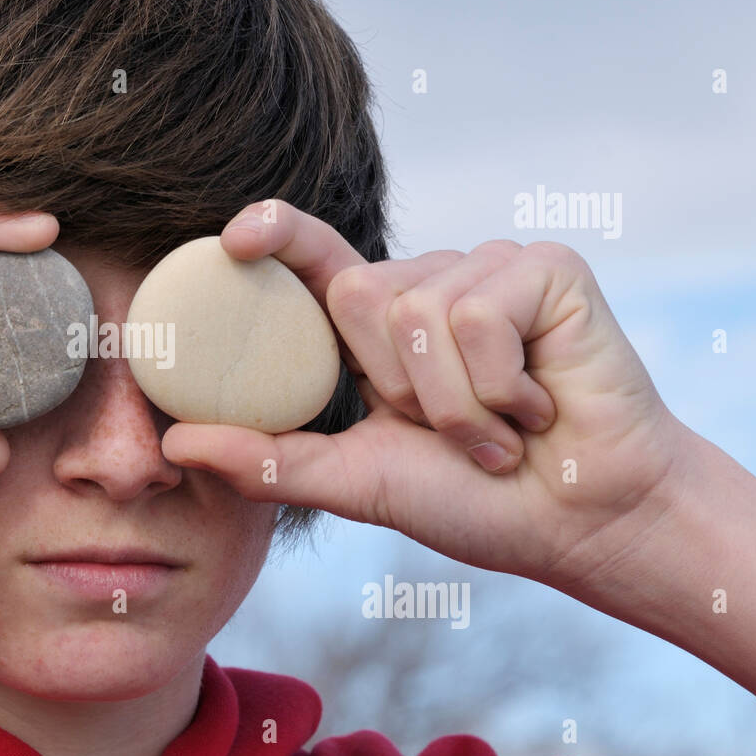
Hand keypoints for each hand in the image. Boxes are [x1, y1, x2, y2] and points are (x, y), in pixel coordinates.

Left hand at [161, 200, 688, 589]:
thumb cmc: (474, 501)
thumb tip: (174, 446)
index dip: (279, 234)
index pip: (319, 261)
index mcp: (381, 327)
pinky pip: (482, 315)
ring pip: (420, 312)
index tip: (235, 237)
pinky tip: (538, 406)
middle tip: (456, 433)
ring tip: (500, 430)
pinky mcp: (546, 269)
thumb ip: (269, 458)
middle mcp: (430, 283)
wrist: (581, 522)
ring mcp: (489, 270)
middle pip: (361, 295)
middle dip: (402, 391)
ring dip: (456, 405)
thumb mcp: (355, 480)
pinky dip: (502, 387)